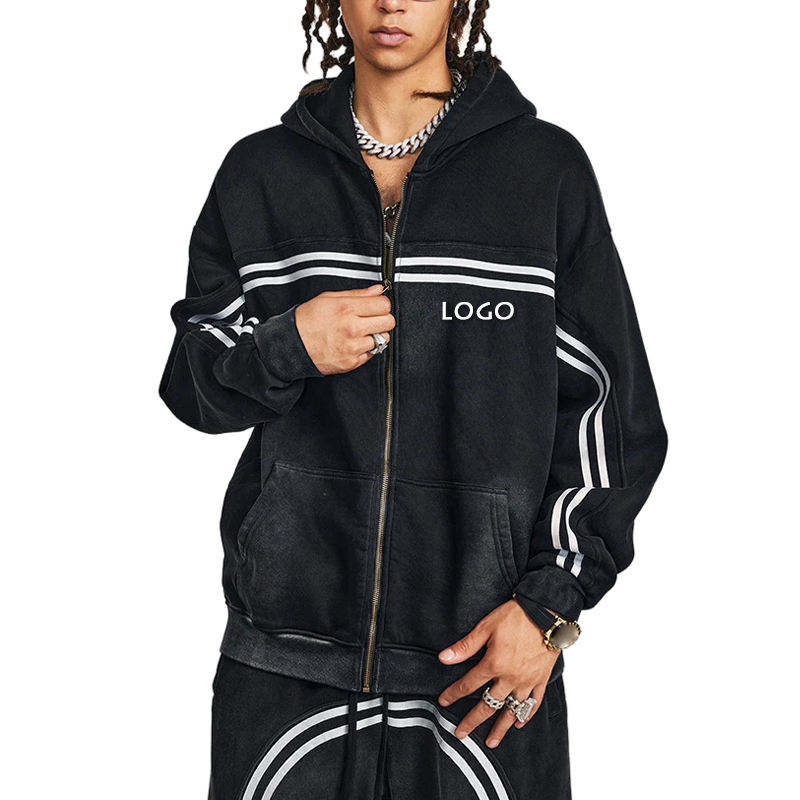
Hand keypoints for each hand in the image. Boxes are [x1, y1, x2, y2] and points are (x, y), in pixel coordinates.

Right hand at [295, 284, 394, 374]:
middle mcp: (352, 328)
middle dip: (383, 319)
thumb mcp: (329, 298)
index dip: (381, 304)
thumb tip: (378, 290)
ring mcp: (353, 347)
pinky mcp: (352, 362)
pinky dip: (367, 348)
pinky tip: (355, 343)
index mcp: (347, 309)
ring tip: (361, 332)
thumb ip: (357, 294)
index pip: (384, 305)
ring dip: (376, 335)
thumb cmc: (308, 320)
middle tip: (372, 319)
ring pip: (383, 339)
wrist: (292, 345)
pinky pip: (372, 353)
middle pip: (389, 322)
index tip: (376, 306)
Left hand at [437, 599, 559, 748]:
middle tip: (460, 734)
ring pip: (511, 710)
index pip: (469, 684)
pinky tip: (518, 723)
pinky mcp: (541, 679)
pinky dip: (525, 715)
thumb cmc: (515, 616)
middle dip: (472, 720)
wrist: (545, 612)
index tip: (444, 702)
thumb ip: (465, 646)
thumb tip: (444, 658)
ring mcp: (527, 681)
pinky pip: (533, 702)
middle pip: (488, 704)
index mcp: (494, 664)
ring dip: (500, 727)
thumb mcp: (485, 627)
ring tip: (491, 742)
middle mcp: (510, 678)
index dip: (454, 694)